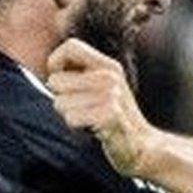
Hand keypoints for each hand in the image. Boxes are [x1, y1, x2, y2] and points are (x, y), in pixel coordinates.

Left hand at [45, 38, 154, 175]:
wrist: (142, 146)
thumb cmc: (113, 118)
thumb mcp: (102, 88)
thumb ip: (80, 76)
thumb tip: (50, 73)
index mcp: (109, 66)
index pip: (70, 46)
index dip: (55, 62)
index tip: (62, 79)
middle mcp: (110, 77)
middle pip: (56, 80)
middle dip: (61, 98)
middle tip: (82, 108)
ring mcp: (111, 96)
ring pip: (60, 102)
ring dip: (69, 115)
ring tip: (90, 119)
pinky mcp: (109, 115)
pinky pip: (71, 118)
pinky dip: (77, 126)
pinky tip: (93, 129)